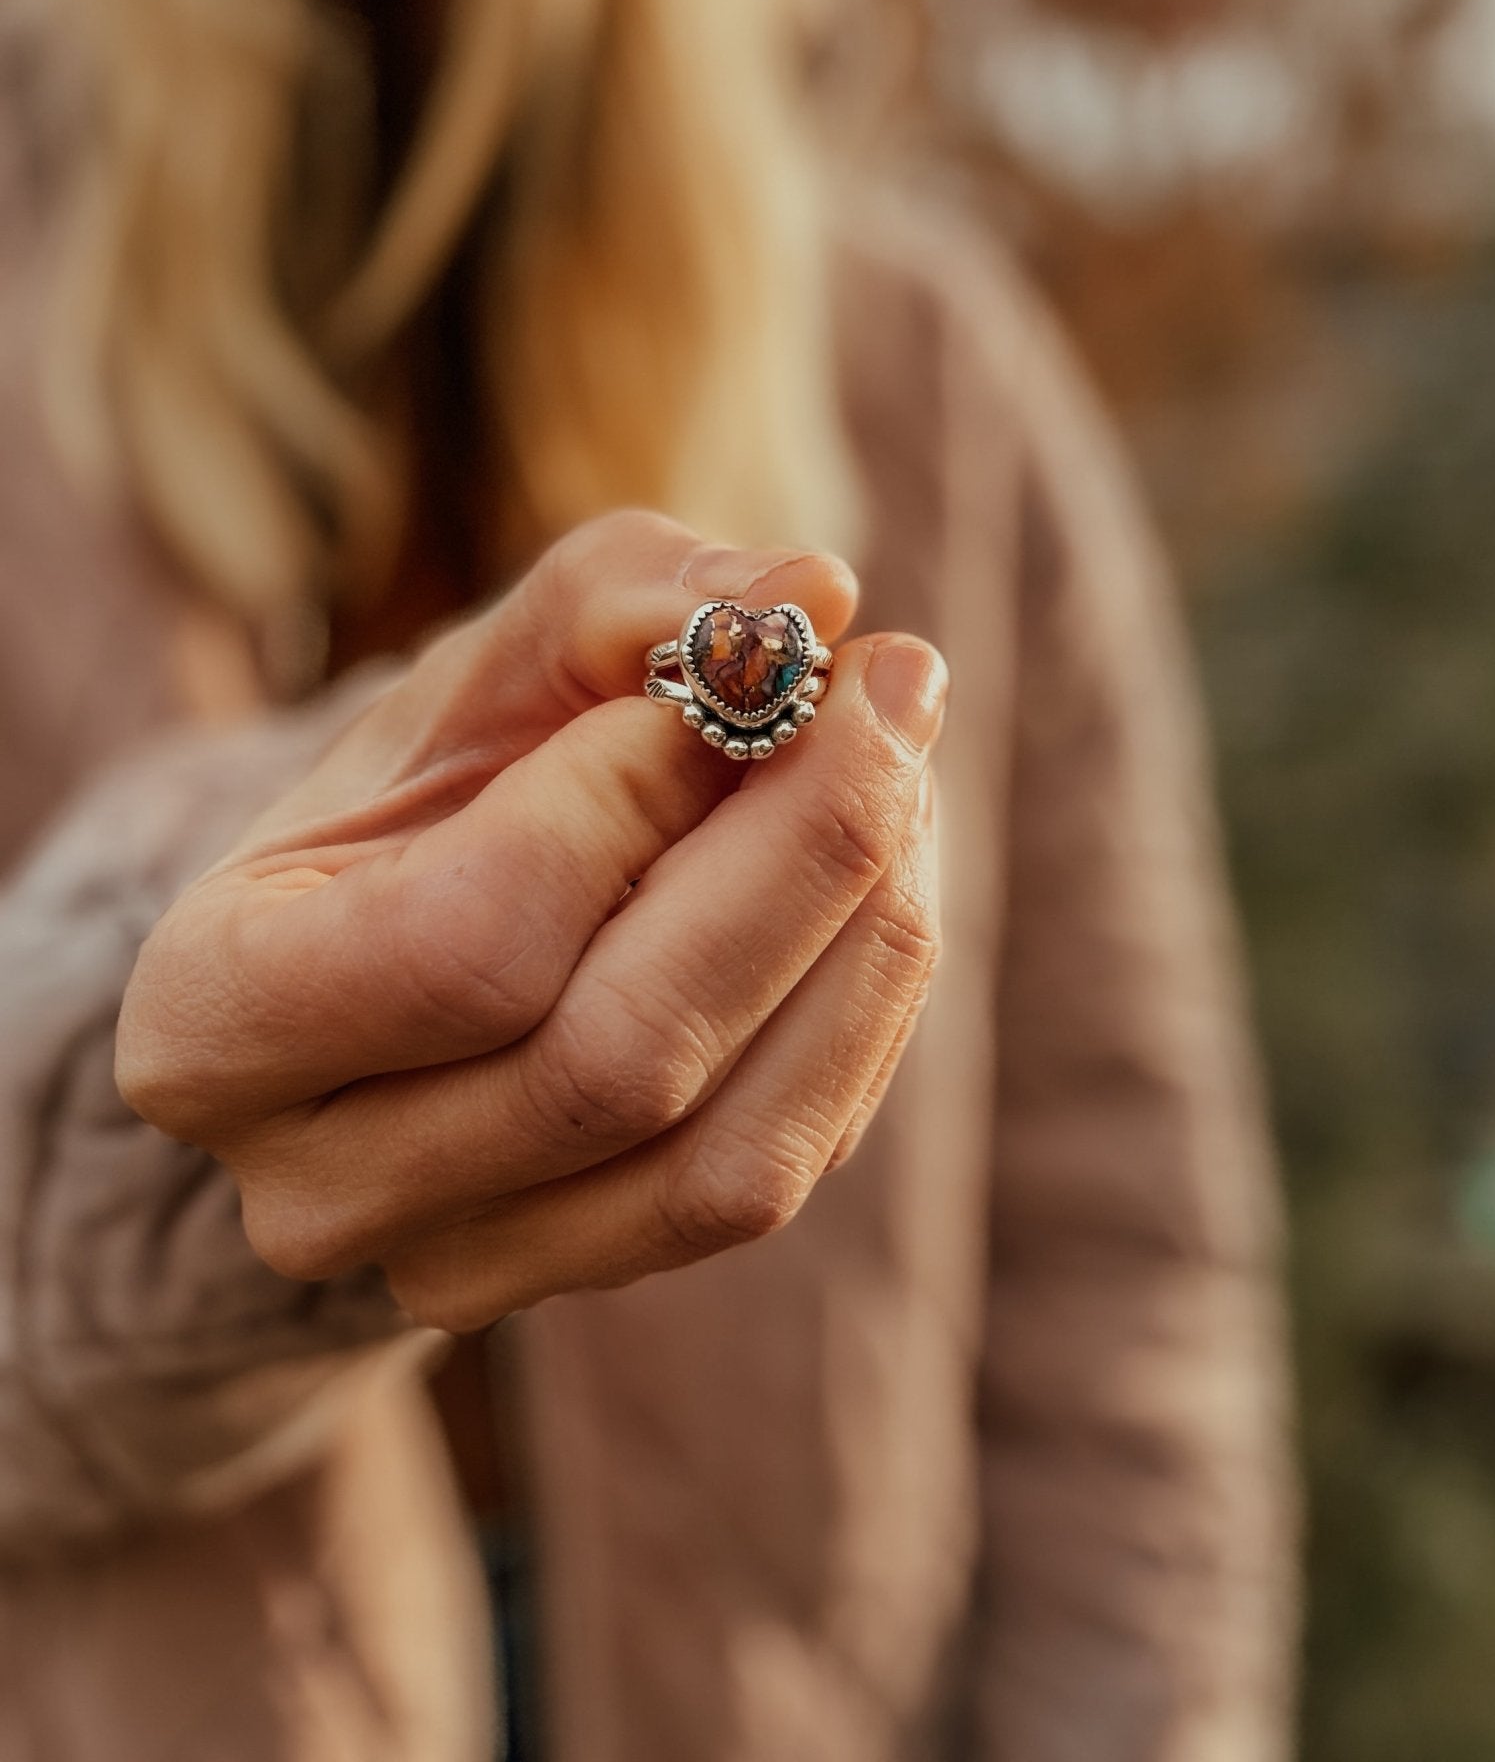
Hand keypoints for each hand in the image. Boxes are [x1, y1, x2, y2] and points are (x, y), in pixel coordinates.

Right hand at [117, 511, 946, 1330]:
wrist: (409, 941)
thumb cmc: (436, 786)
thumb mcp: (483, 664)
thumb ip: (621, 600)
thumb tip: (812, 592)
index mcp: (214, 1019)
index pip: (468, 942)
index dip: (629, 800)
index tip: (727, 674)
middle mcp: (314, 1185)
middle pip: (617, 1060)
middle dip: (799, 851)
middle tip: (898, 686)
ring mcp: (455, 1264)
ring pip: (727, 1153)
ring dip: (863, 934)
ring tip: (903, 770)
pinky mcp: (595, 1280)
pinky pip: (777, 1176)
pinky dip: (864, 1016)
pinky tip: (886, 886)